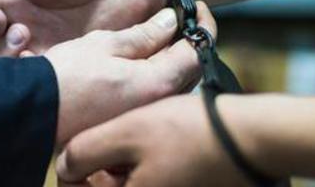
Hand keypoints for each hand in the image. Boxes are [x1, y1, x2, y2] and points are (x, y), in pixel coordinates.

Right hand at [46, 3, 215, 144]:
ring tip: (157, 36)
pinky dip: (151, 73)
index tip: (199, 8)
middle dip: (187, 42)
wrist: (32, 110)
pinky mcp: (125, 117)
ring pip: (169, 81)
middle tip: (178, 20)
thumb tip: (170, 22)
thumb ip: (142, 35)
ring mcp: (140, 113)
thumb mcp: (102, 45)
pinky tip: (135, 62)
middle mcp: (153, 104)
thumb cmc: (62, 78)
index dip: (202, 25)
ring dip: (169, 58)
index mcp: (154, 83)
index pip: (196, 51)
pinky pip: (151, 93)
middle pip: (186, 69)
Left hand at [56, 94, 250, 186]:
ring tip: (141, 140)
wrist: (251, 138)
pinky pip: (152, 181)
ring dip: (124, 167)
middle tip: (117, 142)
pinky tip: (158, 146)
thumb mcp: (126, 132)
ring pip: (130, 184)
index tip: (78, 156)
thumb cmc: (189, 133)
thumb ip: (84, 152)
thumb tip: (63, 167)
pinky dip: (146, 167)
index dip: (73, 176)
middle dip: (102, 170)